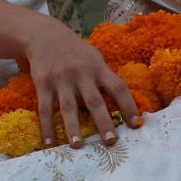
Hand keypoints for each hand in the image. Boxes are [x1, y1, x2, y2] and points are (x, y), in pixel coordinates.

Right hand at [21, 16, 140, 147]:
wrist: (44, 35)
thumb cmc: (75, 51)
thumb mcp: (94, 58)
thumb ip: (105, 78)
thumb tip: (125, 105)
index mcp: (98, 67)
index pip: (118, 87)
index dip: (128, 105)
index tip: (136, 124)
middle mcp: (81, 73)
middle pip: (94, 100)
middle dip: (103, 121)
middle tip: (111, 141)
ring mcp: (61, 79)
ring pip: (68, 106)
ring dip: (73, 127)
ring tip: (77, 145)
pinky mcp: (43, 83)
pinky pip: (45, 108)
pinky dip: (47, 127)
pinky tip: (49, 143)